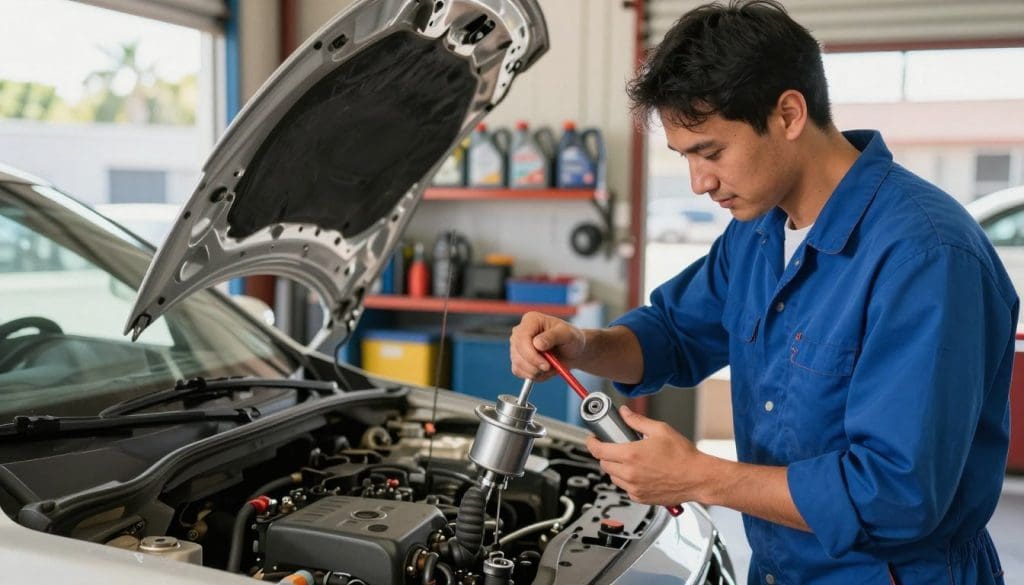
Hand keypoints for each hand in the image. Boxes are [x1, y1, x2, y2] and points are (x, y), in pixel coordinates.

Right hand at [509, 311, 585, 380]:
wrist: (572, 352)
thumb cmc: (571, 339)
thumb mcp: (568, 335)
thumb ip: (553, 336)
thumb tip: (537, 344)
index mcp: (530, 320)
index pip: (522, 338)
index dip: (531, 354)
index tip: (546, 365)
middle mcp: (520, 332)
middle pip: (517, 353)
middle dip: (533, 365)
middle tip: (549, 368)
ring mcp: (517, 346)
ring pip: (518, 365)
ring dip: (535, 372)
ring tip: (549, 367)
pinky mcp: (517, 359)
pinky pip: (519, 372)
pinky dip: (533, 375)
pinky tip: (544, 370)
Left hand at [586, 405, 715, 506]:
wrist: (698, 478)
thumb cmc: (683, 456)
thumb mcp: (660, 430)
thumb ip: (637, 421)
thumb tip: (625, 413)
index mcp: (631, 455)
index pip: (598, 450)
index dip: (591, 443)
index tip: (592, 439)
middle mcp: (630, 474)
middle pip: (604, 464)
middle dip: (606, 454)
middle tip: (616, 447)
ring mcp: (634, 488)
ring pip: (613, 477)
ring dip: (616, 468)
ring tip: (631, 460)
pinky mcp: (641, 498)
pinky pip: (625, 488)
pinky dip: (627, 480)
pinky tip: (640, 472)